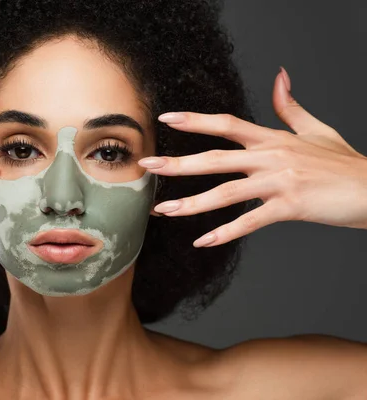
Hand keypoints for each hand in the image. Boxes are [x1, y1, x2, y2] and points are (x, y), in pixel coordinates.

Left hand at [139, 67, 366, 247]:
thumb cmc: (344, 163)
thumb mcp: (316, 129)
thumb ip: (290, 106)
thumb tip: (279, 78)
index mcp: (273, 138)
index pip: (226, 124)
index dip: (195, 120)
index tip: (167, 119)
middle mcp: (271, 156)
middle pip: (216, 158)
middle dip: (178, 164)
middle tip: (147, 166)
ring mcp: (279, 181)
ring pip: (226, 192)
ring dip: (191, 203)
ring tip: (164, 210)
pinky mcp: (290, 206)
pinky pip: (250, 221)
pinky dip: (225, 232)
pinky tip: (203, 241)